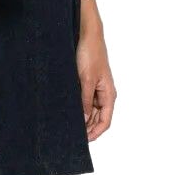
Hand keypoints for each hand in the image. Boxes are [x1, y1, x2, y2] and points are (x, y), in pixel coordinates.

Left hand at [76, 0, 114, 140]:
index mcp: (108, 95)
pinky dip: (75, 108)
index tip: (82, 140)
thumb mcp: (86, 79)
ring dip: (79, 119)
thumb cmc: (90, 54)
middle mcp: (103, 95)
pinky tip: (65, 111)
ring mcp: (94, 90)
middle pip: (96, 119)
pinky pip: (81, 101)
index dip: (94, 133)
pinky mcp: (85, 84)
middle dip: (85, 128)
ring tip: (65, 124)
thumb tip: (83, 120)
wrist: (85, 34)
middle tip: (69, 134)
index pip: (105, 122)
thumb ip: (84, 101)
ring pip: (88, 112)